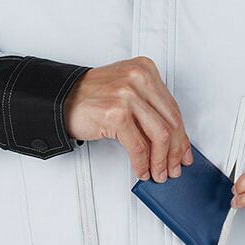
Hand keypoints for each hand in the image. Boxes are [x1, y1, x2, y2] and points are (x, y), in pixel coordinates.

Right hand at [64, 56, 192, 182]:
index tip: (184, 153)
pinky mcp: (116, 114)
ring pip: (159, 136)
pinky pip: (138, 146)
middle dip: (175, 153)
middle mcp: (138, 79)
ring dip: (161, 161)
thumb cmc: (93, 99)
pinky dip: (143, 163)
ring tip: (158, 173)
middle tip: (174, 169)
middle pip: (171, 123)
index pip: (173, 109)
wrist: (61, 100)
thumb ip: (149, 110)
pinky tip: (142, 170)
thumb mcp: (127, 94)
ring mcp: (126, 95)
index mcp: (146, 71)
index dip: (182, 137)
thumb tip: (172, 141)